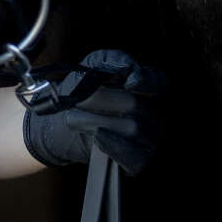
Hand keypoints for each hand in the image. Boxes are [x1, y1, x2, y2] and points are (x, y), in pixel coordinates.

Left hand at [21, 48, 163, 175]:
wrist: (61, 120)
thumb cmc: (82, 88)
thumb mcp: (94, 65)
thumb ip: (113, 60)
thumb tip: (130, 67)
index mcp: (148, 87)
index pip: (159, 83)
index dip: (148, 82)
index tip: (130, 82)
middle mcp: (154, 113)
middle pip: (136, 105)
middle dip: (103, 100)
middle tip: (77, 99)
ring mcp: (151, 139)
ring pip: (133, 129)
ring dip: (98, 121)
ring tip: (74, 116)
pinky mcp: (140, 161)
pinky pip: (137, 159)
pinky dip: (116, 146)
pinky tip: (97, 136)